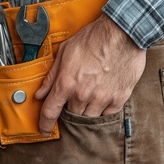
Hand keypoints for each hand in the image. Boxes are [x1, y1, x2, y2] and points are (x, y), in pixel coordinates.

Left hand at [34, 14, 146, 135]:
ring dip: (86, 109)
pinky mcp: (119, 98)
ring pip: (89, 117)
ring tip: (90, 93)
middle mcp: (82, 94)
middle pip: (71, 116)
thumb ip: (51, 76)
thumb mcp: (65, 52)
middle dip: (69, 108)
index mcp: (66, 83)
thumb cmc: (93, 38)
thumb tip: (40, 94)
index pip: (50, 113)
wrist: (122, 33)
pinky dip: (103, 108)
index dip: (44, 125)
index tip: (43, 130)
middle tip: (74, 96)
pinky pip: (107, 114)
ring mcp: (102, 98)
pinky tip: (103, 95)